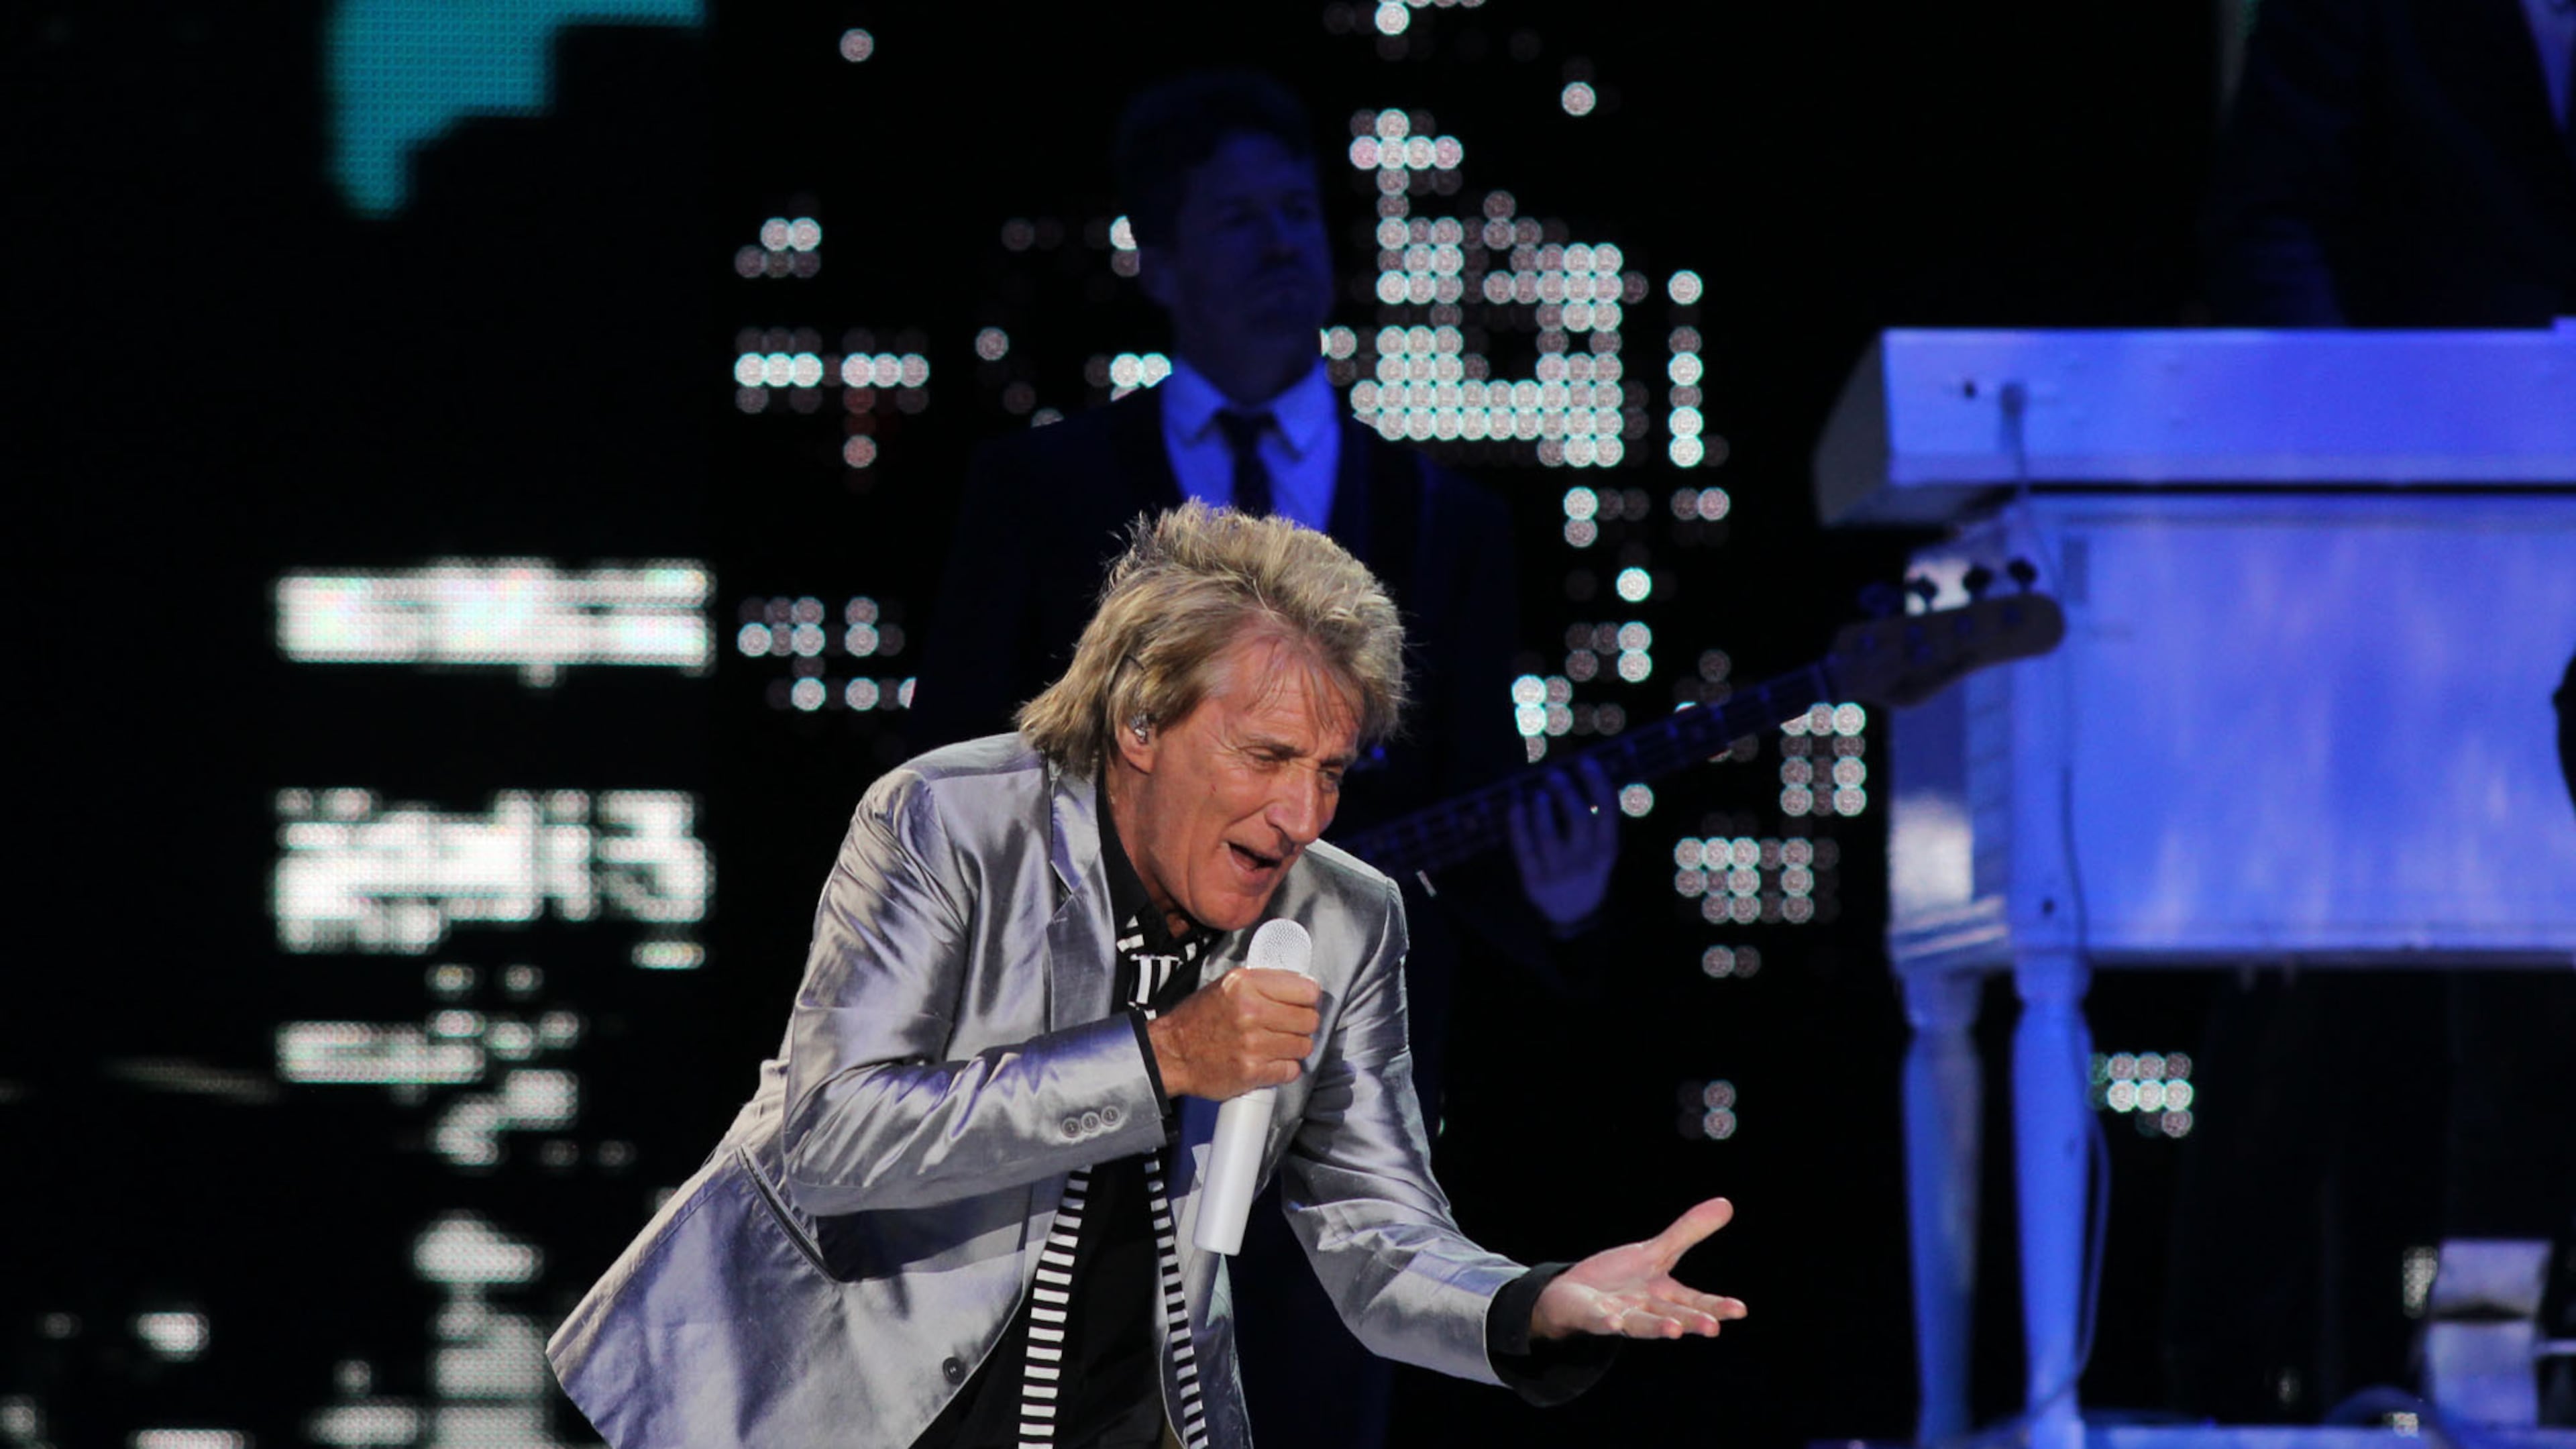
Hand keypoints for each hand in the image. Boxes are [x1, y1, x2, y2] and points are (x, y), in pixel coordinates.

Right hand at [1145, 968, 1320, 1101]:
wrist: (1172, 1053)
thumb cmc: (1200, 1019)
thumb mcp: (1228, 986)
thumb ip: (1263, 983)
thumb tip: (1301, 986)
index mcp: (1246, 985)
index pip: (1306, 990)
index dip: (1308, 998)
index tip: (1302, 1003)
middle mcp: (1251, 1012)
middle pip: (1309, 1020)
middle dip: (1303, 1024)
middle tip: (1289, 1026)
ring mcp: (1252, 1044)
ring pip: (1304, 1046)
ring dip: (1294, 1047)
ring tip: (1276, 1044)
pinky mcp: (1252, 1072)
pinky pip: (1291, 1070)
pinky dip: (1284, 1068)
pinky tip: (1269, 1061)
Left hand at [1507, 756, 1619, 930]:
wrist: (1574, 913)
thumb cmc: (1586, 867)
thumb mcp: (1601, 847)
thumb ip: (1597, 817)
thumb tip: (1581, 769)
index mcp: (1607, 850)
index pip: (1608, 811)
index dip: (1597, 782)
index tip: (1585, 760)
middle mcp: (1585, 863)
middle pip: (1579, 821)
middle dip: (1566, 792)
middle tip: (1554, 774)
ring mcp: (1559, 874)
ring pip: (1549, 837)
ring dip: (1541, 810)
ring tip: (1538, 793)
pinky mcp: (1534, 883)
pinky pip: (1524, 851)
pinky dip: (1518, 826)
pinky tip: (1516, 806)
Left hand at [1532, 1197, 1748, 1341]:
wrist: (1576, 1294)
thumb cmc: (1621, 1278)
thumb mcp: (1656, 1253)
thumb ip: (1688, 1233)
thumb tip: (1726, 1204)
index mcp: (1664, 1295)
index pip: (1695, 1301)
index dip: (1717, 1306)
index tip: (1741, 1310)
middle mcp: (1646, 1309)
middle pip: (1673, 1315)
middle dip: (1692, 1322)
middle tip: (1713, 1328)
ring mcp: (1619, 1314)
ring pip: (1641, 1323)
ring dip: (1657, 1327)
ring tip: (1674, 1330)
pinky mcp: (1591, 1315)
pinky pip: (1599, 1320)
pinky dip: (1607, 1321)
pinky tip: (1614, 1322)